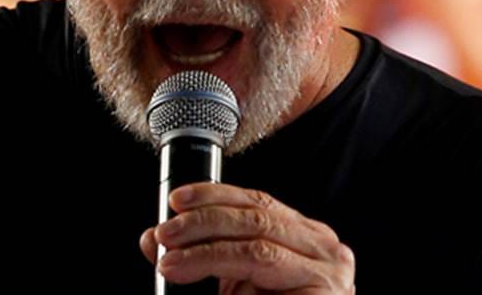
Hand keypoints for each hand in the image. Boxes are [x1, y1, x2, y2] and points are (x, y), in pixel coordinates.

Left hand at [140, 183, 354, 294]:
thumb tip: (153, 238)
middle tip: (165, 235)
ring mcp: (328, 269)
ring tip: (172, 262)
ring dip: (205, 250)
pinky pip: (264, 267)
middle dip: (202, 222)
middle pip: (254, 217)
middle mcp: (320, 245)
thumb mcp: (228, 279)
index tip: (176, 201)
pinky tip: (202, 277)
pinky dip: (226, 270)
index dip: (213, 195)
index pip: (255, 201)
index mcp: (301, 234)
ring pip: (256, 244)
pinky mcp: (325, 291)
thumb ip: (197, 254)